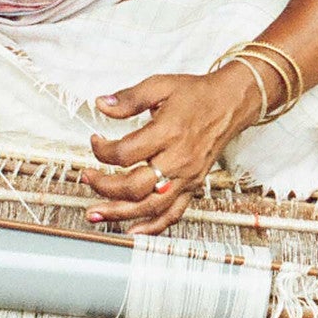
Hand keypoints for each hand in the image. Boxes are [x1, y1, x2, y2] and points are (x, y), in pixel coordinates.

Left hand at [81, 67, 263, 234]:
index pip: (125, 153)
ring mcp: (186, 177)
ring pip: (150, 206)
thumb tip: (101, 104)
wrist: (230, 103)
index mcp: (168, 133)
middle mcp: (178, 159)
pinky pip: (173, 214)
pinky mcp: (193, 186)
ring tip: (96, 215)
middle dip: (104, 187)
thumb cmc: (197, 95)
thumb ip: (129, 98)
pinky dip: (152, 227)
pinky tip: (133, 231)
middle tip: (87, 180)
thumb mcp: (160, 85)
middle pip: (135, 186)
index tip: (96, 142)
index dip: (102, 150)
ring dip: (120, 214)